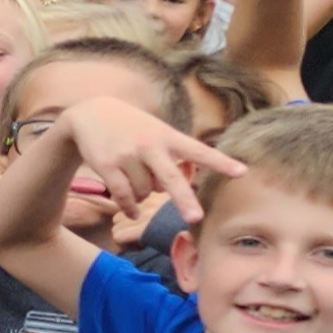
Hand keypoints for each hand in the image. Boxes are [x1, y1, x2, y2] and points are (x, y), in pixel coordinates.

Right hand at [53, 97, 244, 222]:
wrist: (90, 113)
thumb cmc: (133, 127)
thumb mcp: (156, 133)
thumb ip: (171, 158)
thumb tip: (171, 191)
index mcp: (168, 136)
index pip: (199, 151)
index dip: (220, 163)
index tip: (242, 172)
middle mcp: (150, 146)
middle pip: (171, 178)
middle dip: (184, 199)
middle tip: (195, 218)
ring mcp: (127, 156)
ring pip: (145, 192)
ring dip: (144, 194)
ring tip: (137, 180)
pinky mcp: (107, 166)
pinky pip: (124, 196)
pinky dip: (129, 207)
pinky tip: (131, 211)